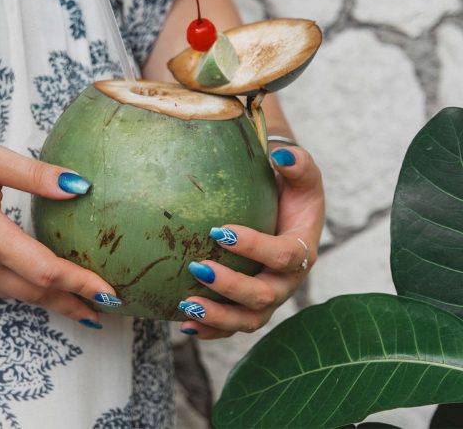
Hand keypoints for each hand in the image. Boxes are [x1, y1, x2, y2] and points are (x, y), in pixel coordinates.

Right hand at [0, 132, 118, 327]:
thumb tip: (80, 186)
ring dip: (53, 301)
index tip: (110, 293)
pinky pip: (1, 289)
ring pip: (19, 295)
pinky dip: (29, 292)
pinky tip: (45, 288)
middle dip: (74, 303)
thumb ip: (37, 175)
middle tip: (108, 310)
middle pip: (36, 292)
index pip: (46, 269)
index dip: (81, 283)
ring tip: (84, 307)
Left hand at [177, 145, 324, 338]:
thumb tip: (279, 156)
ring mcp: (268, 298)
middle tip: (197, 267)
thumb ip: (296, 164)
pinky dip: (209, 330)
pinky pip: (231, 326)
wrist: (283, 210)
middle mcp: (287, 281)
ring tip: (186, 305)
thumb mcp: (300, 173)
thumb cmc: (289, 189)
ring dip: (217, 316)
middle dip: (230, 286)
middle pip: (264, 296)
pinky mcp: (249, 308)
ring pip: (247, 320)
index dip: (254, 247)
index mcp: (302, 250)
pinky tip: (183, 323)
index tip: (218, 231)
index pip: (283, 255)